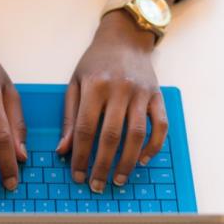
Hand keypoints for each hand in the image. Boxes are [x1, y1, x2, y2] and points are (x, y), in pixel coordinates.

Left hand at [56, 10, 168, 192]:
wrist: (125, 38)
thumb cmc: (96, 62)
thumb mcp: (75, 83)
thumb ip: (69, 117)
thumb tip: (62, 151)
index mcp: (94, 86)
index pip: (85, 128)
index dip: (80, 155)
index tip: (77, 175)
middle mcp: (119, 89)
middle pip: (111, 135)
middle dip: (102, 165)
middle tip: (97, 185)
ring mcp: (141, 93)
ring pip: (137, 134)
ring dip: (128, 161)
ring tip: (118, 179)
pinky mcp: (157, 96)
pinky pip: (160, 125)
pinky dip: (154, 145)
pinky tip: (143, 160)